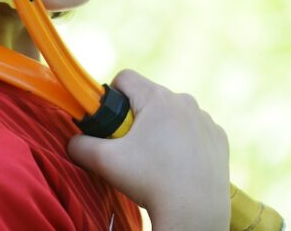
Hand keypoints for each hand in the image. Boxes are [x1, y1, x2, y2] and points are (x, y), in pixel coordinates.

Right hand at [67, 69, 230, 230]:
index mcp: (156, 98)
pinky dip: (184, 142)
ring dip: (161, 128)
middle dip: (136, 117)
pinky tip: (179, 165)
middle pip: (148, 97)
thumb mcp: (104, 161)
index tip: (112, 122)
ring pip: (172, 114)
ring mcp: (204, 119)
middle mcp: (184, 101)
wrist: (195, 212)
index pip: (125, 78)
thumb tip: (72, 141)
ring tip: (157, 160)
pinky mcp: (218, 137)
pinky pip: (193, 129)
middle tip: (132, 148)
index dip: (112, 97)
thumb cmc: (150, 182)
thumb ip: (80, 144)